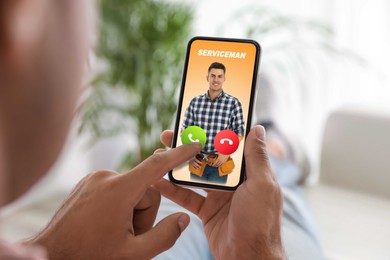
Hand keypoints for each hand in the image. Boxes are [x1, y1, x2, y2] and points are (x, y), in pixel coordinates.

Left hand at [25, 142, 200, 258]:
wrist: (50, 255)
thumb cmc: (90, 256)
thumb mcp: (134, 254)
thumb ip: (165, 236)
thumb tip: (184, 218)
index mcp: (119, 190)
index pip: (157, 165)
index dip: (179, 154)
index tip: (194, 145)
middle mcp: (106, 177)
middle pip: (145, 190)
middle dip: (143, 214)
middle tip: (128, 237)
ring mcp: (94, 178)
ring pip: (131, 191)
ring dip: (130, 212)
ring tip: (113, 232)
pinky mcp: (88, 182)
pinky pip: (116, 189)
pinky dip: (118, 206)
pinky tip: (104, 224)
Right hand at [155, 126, 284, 258]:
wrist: (248, 257)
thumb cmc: (260, 221)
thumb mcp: (261, 185)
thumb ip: (257, 158)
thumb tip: (257, 129)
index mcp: (247, 172)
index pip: (229, 146)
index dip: (214, 133)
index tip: (199, 120)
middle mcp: (233, 182)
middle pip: (208, 158)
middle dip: (190, 147)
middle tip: (172, 135)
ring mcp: (219, 196)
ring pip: (195, 175)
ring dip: (178, 165)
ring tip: (160, 153)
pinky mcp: (207, 210)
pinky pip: (187, 196)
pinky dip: (172, 189)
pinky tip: (158, 180)